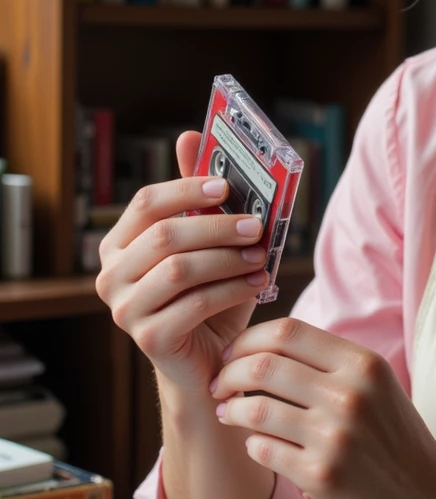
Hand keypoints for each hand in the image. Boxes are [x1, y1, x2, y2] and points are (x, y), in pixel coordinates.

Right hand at [95, 131, 271, 392]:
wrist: (211, 363)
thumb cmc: (210, 300)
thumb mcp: (208, 246)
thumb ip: (196, 198)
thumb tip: (192, 135)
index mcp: (119, 246)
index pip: (146, 203)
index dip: (186, 189)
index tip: (227, 185)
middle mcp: (111, 277)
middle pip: (165, 235)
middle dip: (216, 226)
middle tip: (256, 225)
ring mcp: (124, 311)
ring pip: (180, 269)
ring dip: (228, 258)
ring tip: (262, 256)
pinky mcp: (148, 339)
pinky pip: (196, 304)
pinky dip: (233, 289)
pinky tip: (259, 283)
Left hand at [209, 317, 435, 498]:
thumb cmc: (394, 439)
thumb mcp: (376, 387)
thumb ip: (329, 363)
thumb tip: (264, 344)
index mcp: (363, 364)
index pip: (286, 332)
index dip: (247, 340)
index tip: (232, 354)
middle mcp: (350, 394)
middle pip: (263, 365)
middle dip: (228, 373)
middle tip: (218, 385)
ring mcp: (336, 436)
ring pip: (254, 408)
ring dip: (230, 411)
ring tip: (227, 415)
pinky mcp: (322, 476)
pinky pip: (262, 449)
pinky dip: (252, 444)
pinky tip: (258, 446)